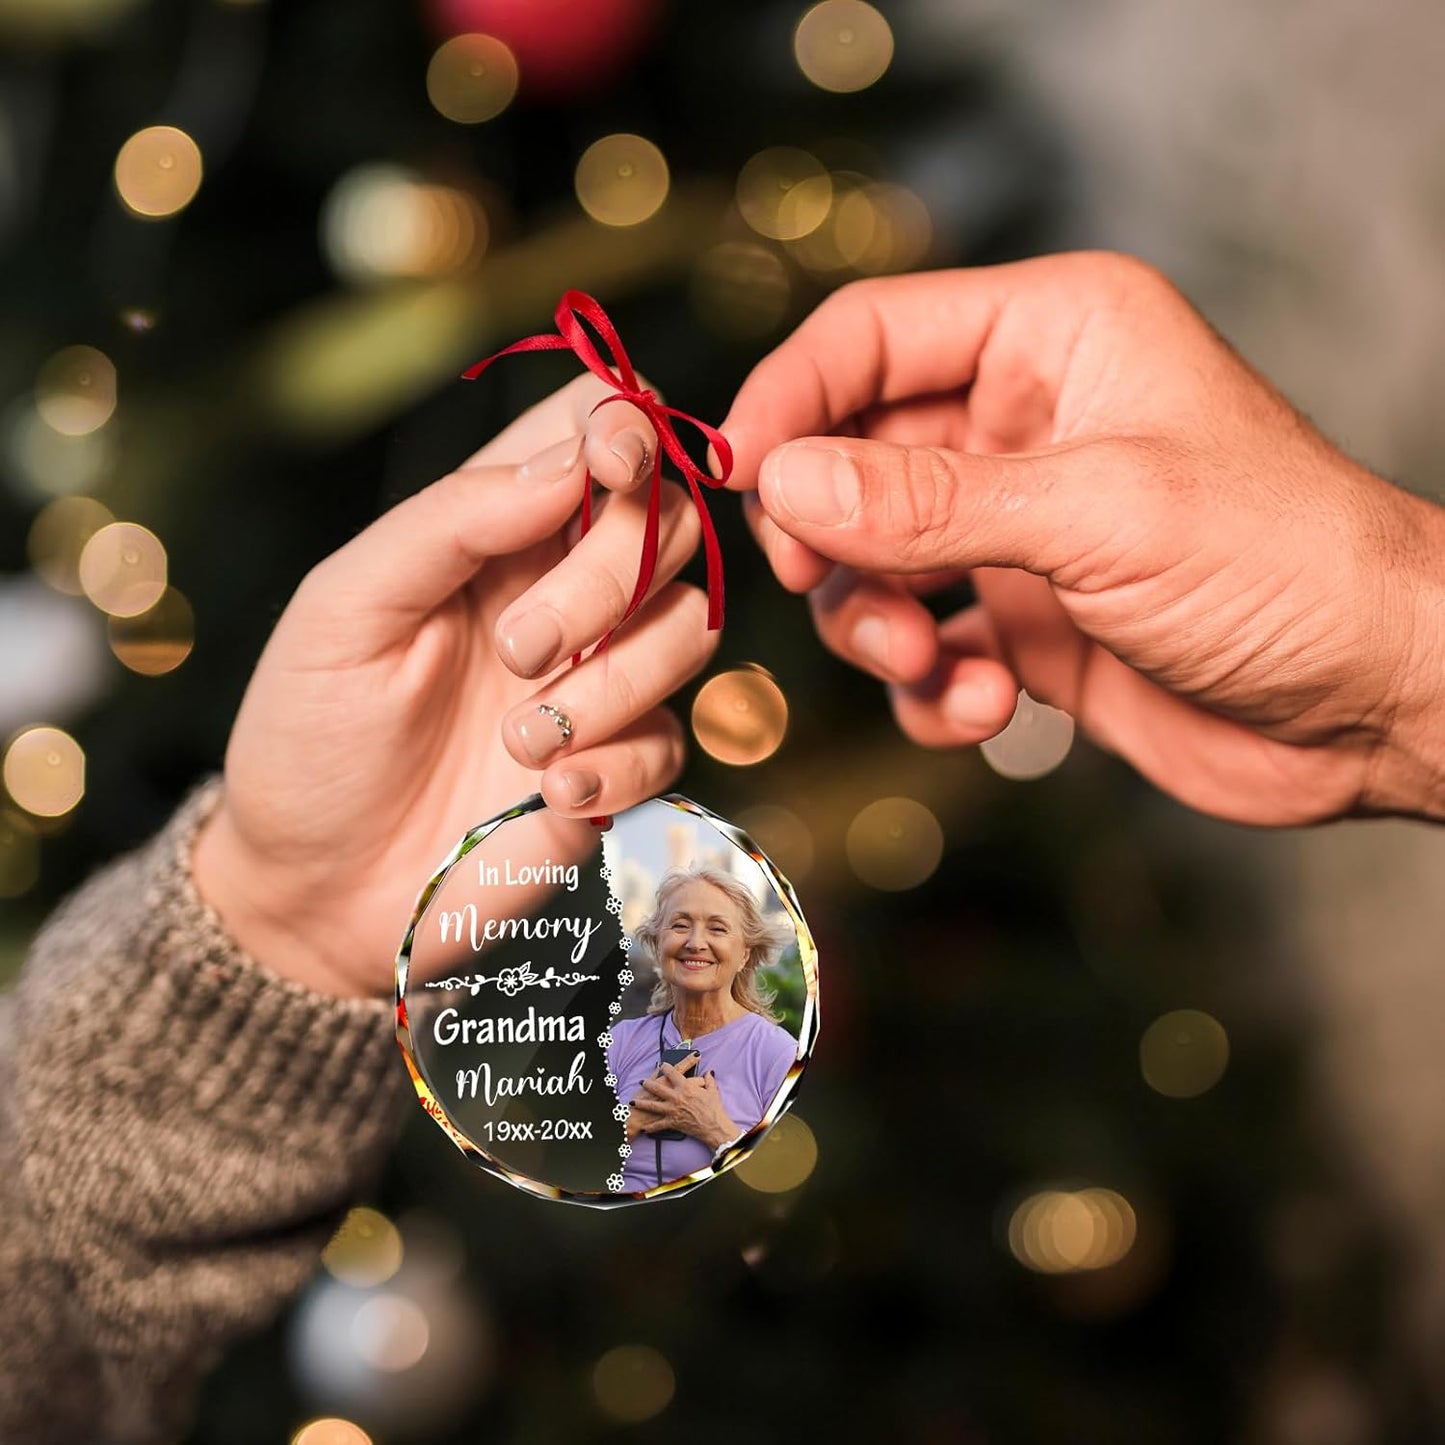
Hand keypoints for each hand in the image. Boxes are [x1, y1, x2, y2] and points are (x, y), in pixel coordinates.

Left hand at [193, 374, 716, 997]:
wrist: (316, 892)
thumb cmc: (310, 737)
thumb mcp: (346, 608)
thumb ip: (453, 520)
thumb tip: (572, 458)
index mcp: (493, 532)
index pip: (594, 434)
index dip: (628, 427)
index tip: (613, 463)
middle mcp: (562, 591)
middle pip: (669, 522)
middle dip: (610, 576)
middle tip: (517, 648)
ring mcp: (598, 679)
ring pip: (690, 627)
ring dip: (611, 683)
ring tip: (516, 741)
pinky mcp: (620, 765)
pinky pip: (671, 739)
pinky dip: (614, 765)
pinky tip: (545, 793)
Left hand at [628, 1061, 738, 1151]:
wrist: (714, 1127)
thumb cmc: (714, 1109)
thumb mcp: (713, 1092)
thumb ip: (709, 1081)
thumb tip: (709, 1073)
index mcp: (685, 1087)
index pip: (672, 1072)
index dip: (665, 1067)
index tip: (662, 1065)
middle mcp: (676, 1097)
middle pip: (657, 1087)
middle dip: (648, 1084)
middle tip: (642, 1082)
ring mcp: (672, 1110)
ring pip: (653, 1105)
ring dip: (642, 1103)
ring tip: (634, 1101)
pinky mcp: (672, 1122)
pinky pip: (659, 1125)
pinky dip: (651, 1127)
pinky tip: (644, 1128)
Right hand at [723, 252, 1444, 825]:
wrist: (1373, 705)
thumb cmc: (1284, 566)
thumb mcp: (1096, 515)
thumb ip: (928, 501)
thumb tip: (784, 479)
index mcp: (1051, 337)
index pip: (870, 337)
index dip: (790, 401)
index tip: (734, 477)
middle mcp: (1022, 424)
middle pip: (851, 457)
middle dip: (831, 535)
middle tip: (826, 585)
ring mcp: (1017, 528)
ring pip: (873, 561)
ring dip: (876, 622)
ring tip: (928, 663)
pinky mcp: (1022, 621)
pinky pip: (922, 646)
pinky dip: (928, 688)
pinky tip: (982, 711)